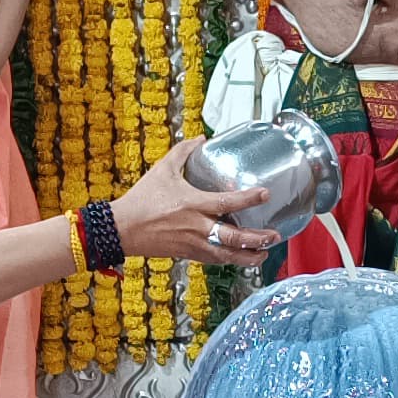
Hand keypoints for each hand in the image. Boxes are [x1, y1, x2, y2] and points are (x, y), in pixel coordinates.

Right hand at [110, 137, 278, 264]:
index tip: (265, 194)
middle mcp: (196, 226)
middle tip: (274, 235)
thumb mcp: (163, 169)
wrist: (123, 228)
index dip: (249, 199)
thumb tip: (201, 138)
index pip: (228, 202)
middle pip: (233, 237)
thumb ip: (183, 151)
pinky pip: (214, 260)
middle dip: (257, 238)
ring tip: (263, 254)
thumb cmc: (142, 198)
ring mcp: (193, 244)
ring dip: (248, 256)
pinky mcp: (188, 254)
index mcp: (193, 204)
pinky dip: (229, 260)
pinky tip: (240, 257)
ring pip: (226, 255)